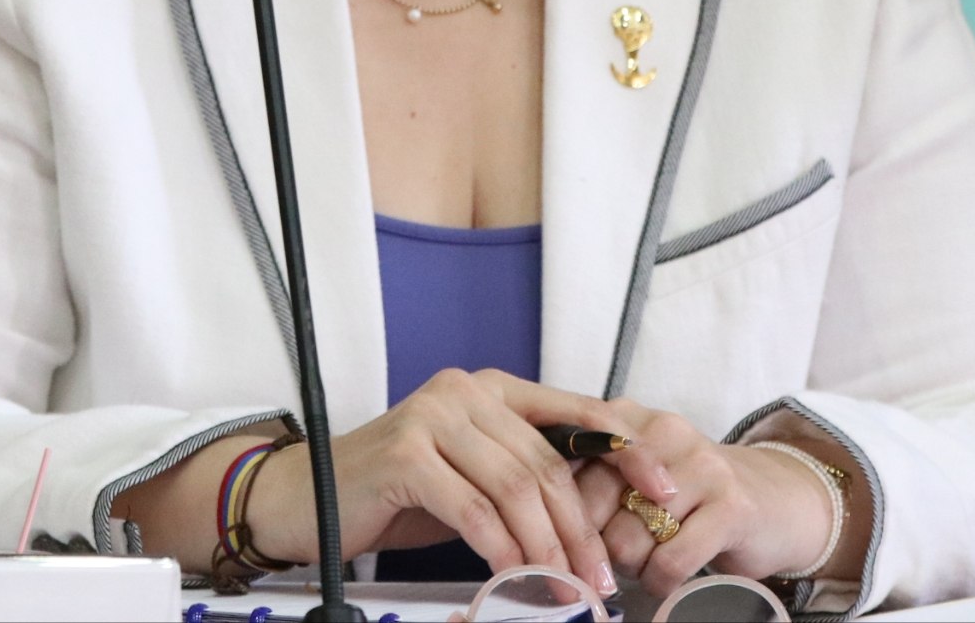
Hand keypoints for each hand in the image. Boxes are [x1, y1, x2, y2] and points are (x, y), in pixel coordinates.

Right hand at [247, 369, 676, 600]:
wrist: (308, 497)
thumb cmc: (397, 492)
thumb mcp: (471, 474)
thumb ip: (521, 476)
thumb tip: (594, 516)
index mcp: (492, 388)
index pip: (576, 413)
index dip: (627, 448)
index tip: (666, 488)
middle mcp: (466, 391)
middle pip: (547, 462)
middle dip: (583, 524)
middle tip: (604, 574)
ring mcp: (433, 416)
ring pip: (515, 487)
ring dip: (547, 545)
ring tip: (567, 585)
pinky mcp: (406, 454)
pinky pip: (472, 508)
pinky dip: (500, 548)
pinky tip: (514, 575)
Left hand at [572, 400, 835, 597]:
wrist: (773, 499)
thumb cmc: (688, 494)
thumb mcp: (634, 472)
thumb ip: (589, 479)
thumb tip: (537, 518)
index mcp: (628, 418)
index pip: (564, 470)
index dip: (562, 516)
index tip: (571, 538)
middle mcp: (664, 431)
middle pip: (592, 510)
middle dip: (598, 546)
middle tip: (619, 553)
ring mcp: (702, 466)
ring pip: (627, 541)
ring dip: (632, 568)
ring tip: (650, 558)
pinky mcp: (731, 506)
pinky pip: (670, 562)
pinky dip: (661, 582)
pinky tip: (669, 575)